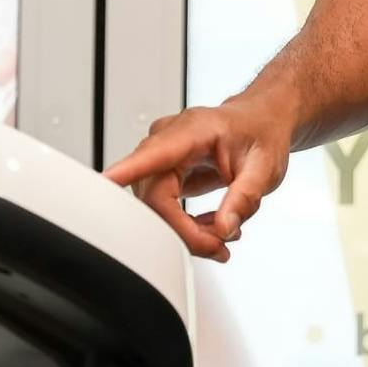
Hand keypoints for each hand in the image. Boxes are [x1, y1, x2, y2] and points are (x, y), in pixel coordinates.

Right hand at [102, 93, 292, 262]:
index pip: (153, 156)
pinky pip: (162, 207)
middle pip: (154, 198)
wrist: (263, 121)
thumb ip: (245, 197)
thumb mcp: (266, 166)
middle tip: (219, 245)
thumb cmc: (263, 133)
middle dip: (183, 231)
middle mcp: (169, 139)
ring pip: (155, 208)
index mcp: (193, 130)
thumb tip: (224, 228)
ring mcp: (162, 155)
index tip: (102, 185)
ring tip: (223, 235)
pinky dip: (184, 226)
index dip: (125, 173)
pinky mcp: (163, 171)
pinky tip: (211, 228)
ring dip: (185, 231)